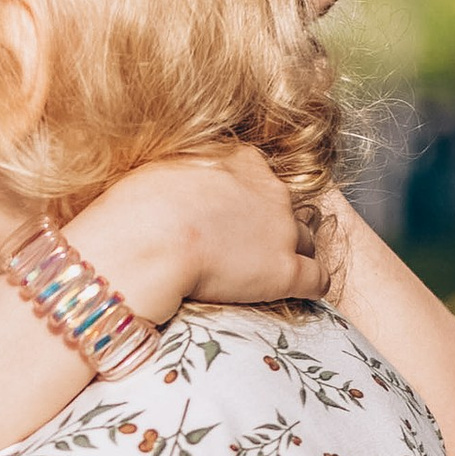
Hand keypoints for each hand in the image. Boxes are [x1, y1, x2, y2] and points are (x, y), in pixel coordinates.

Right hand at [76, 150, 321, 317]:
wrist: (148, 241)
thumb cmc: (137, 208)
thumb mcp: (160, 171)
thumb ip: (183, 177)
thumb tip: (172, 190)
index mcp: (240, 160)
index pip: (259, 178)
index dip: (247, 201)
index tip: (228, 220)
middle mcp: (270, 189)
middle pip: (285, 209)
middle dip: (270, 228)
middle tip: (242, 251)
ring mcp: (282, 230)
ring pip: (305, 241)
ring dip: (290, 256)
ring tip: (266, 275)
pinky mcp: (286, 271)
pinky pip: (318, 279)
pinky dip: (312, 287)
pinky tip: (302, 295)